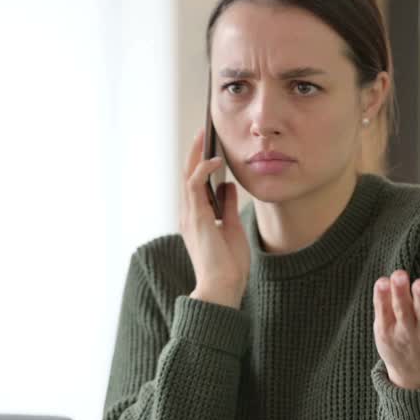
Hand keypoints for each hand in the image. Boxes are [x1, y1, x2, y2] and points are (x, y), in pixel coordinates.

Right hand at [181, 128, 249, 308]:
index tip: (209, 147)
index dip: (199, 164)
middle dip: (194, 153)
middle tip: (203, 132)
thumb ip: (227, 208)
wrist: (223, 287)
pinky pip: (194, 186)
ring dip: (196, 155)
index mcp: (196, 218)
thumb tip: (229, 186)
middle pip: (188, 176)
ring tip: (205, 136)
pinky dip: (203, 170)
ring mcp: (190, 216)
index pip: (194, 185)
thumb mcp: (231, 229)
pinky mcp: (196, 218)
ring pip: (188, 177)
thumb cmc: (228, 265)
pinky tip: (217, 161)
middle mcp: (189, 215)